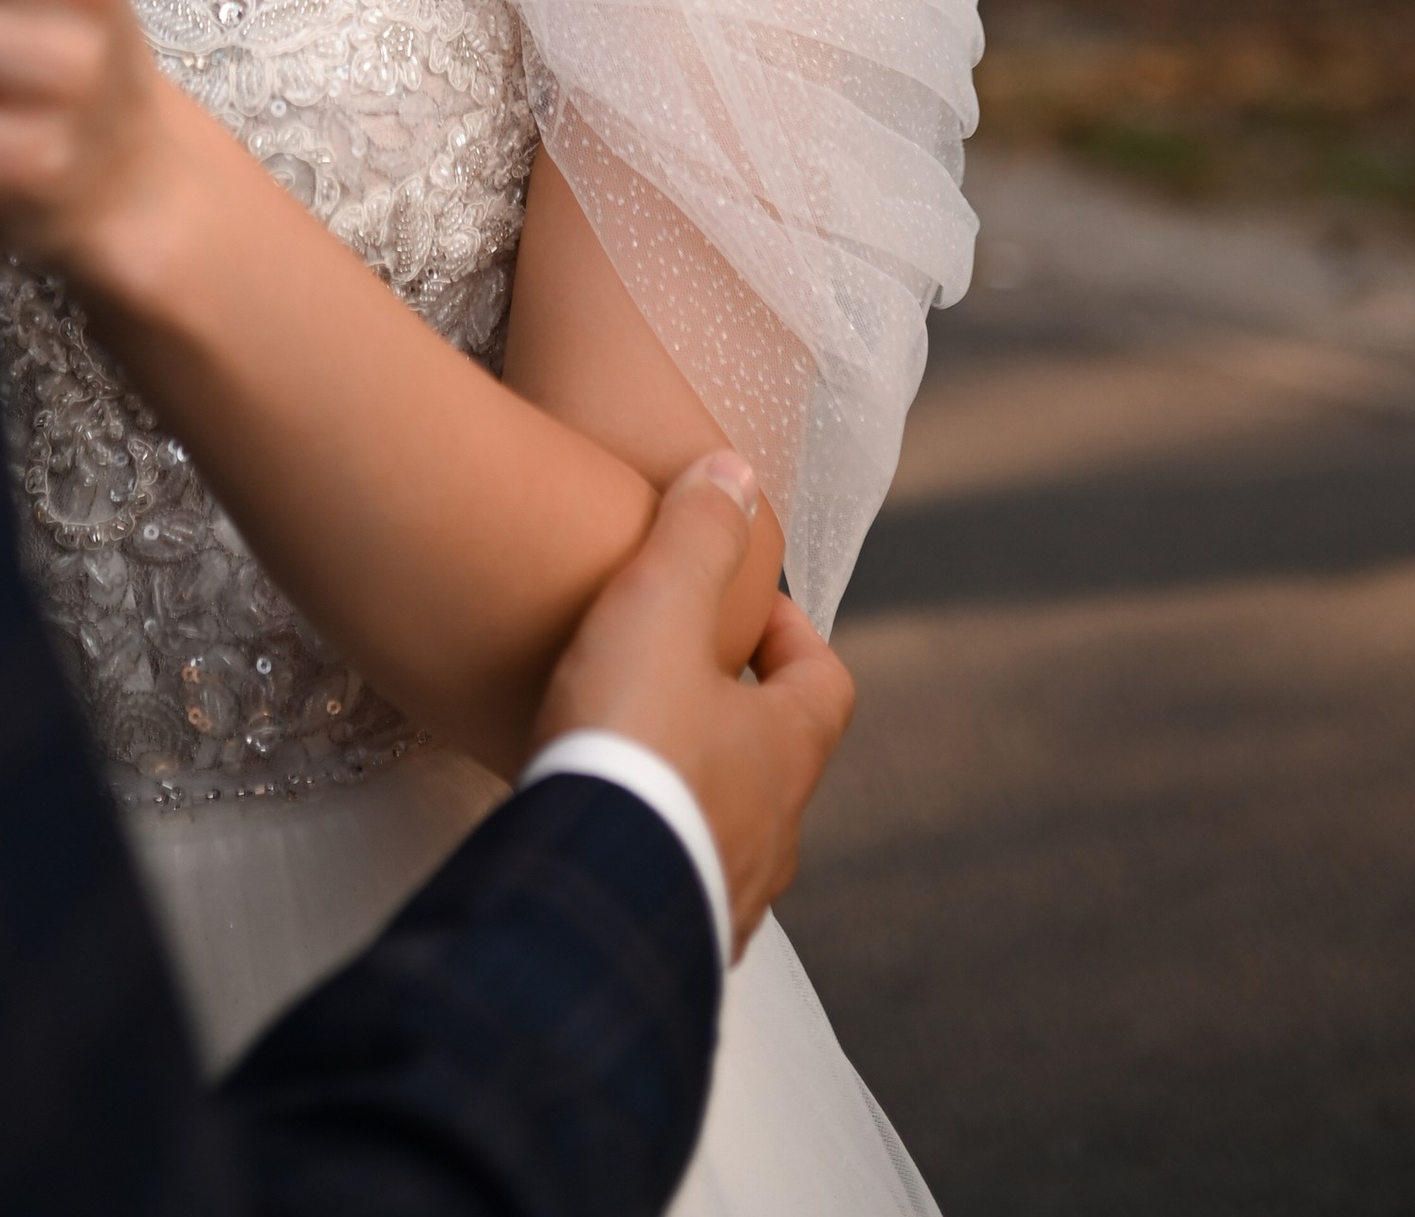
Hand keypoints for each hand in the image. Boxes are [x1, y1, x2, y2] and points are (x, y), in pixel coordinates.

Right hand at [530, 454, 855, 956]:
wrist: (588, 900)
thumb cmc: (634, 750)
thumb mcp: (661, 608)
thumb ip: (699, 534)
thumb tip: (734, 476)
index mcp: (784, 751)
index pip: (825, 685)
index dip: (795, 639)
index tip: (750, 611)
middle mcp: (771, 833)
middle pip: (780, 763)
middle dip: (741, 717)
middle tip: (685, 678)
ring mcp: (726, 895)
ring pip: (732, 832)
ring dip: (701, 791)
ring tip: (639, 756)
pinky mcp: (669, 938)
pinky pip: (677, 885)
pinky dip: (657, 852)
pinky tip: (607, 832)